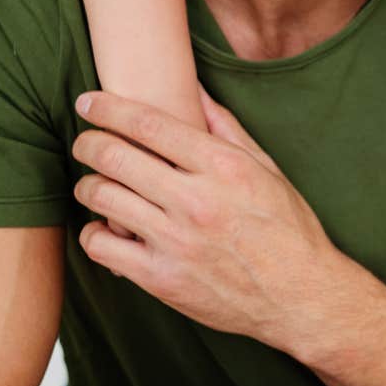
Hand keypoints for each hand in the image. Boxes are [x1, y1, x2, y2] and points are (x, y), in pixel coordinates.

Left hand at [70, 86, 360, 353]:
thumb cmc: (288, 229)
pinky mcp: (161, 279)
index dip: (108, 107)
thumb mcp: (267, 170)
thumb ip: (227, 128)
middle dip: (88, 142)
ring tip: (94, 184)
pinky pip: (101, 247)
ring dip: (88, 185)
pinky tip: (106, 228)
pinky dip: (94, 233)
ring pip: (101, 197)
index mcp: (224, 167)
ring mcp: (176, 241)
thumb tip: (195, 88)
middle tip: (84, 142)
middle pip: (114, 156)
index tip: (88, 102)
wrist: (300, 297)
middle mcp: (197, 200)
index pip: (149, 123)